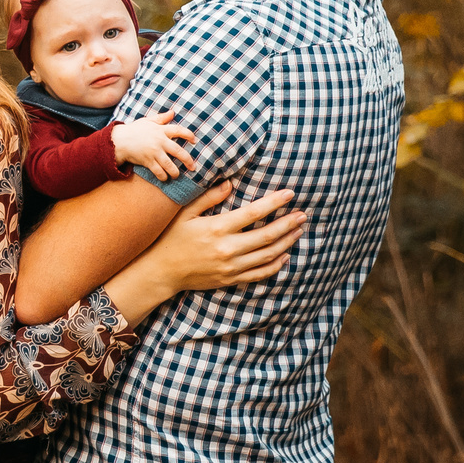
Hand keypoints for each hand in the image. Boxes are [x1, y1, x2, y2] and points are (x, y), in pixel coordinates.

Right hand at [108, 112, 195, 181]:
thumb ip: (161, 118)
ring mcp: (154, 152)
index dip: (189, 135)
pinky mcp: (147, 161)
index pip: (179, 130)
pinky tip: (165, 178)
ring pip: (170, 165)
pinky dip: (163, 176)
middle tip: (193, 167)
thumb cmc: (134, 130)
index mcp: (161, 130)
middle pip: (179, 152)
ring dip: (175, 172)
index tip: (194, 140)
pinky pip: (158, 171)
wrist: (119, 140)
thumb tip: (173, 112)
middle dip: (188, 160)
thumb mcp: (147, 121)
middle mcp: (160, 141)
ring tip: (177, 175)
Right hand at [136, 183, 303, 294]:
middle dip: (288, 223)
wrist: (160, 271)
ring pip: (268, 255)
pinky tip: (285, 255)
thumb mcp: (184, 213)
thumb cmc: (170, 237)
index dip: (274, 203)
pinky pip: (260, 273)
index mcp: (217, 228)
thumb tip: (230, 183)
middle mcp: (227, 249)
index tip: (290, 194)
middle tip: (303, 214)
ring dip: (287, 242)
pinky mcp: (231, 279)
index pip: (254, 213)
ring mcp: (230, 267)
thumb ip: (208, 197)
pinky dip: (276, 265)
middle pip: (267, 236)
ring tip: (298, 231)